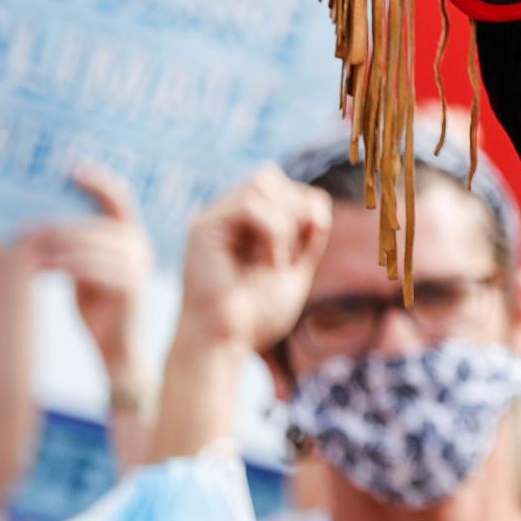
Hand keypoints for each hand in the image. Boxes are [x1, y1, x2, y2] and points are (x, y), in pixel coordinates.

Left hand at [18, 164, 153, 374]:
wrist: (116, 348)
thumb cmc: (98, 306)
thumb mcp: (85, 268)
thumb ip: (75, 246)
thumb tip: (34, 225)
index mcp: (131, 236)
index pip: (118, 198)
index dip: (96, 181)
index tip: (69, 169)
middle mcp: (140, 246)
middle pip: (91, 224)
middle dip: (53, 227)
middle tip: (20, 232)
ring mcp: (138, 267)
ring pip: (87, 247)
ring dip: (51, 249)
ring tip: (23, 255)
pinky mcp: (130, 288)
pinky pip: (90, 269)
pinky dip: (60, 268)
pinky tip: (37, 272)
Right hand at [176, 167, 329, 357]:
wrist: (225, 343)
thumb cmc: (255, 316)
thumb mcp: (295, 269)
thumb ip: (307, 236)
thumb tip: (318, 203)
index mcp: (243, 225)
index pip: (283, 186)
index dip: (307, 206)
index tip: (311, 240)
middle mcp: (224, 216)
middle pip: (269, 177)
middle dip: (296, 208)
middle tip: (295, 249)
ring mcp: (212, 220)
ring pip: (261, 183)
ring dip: (285, 221)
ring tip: (278, 259)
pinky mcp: (203, 229)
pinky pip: (251, 206)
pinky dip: (273, 232)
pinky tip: (270, 263)